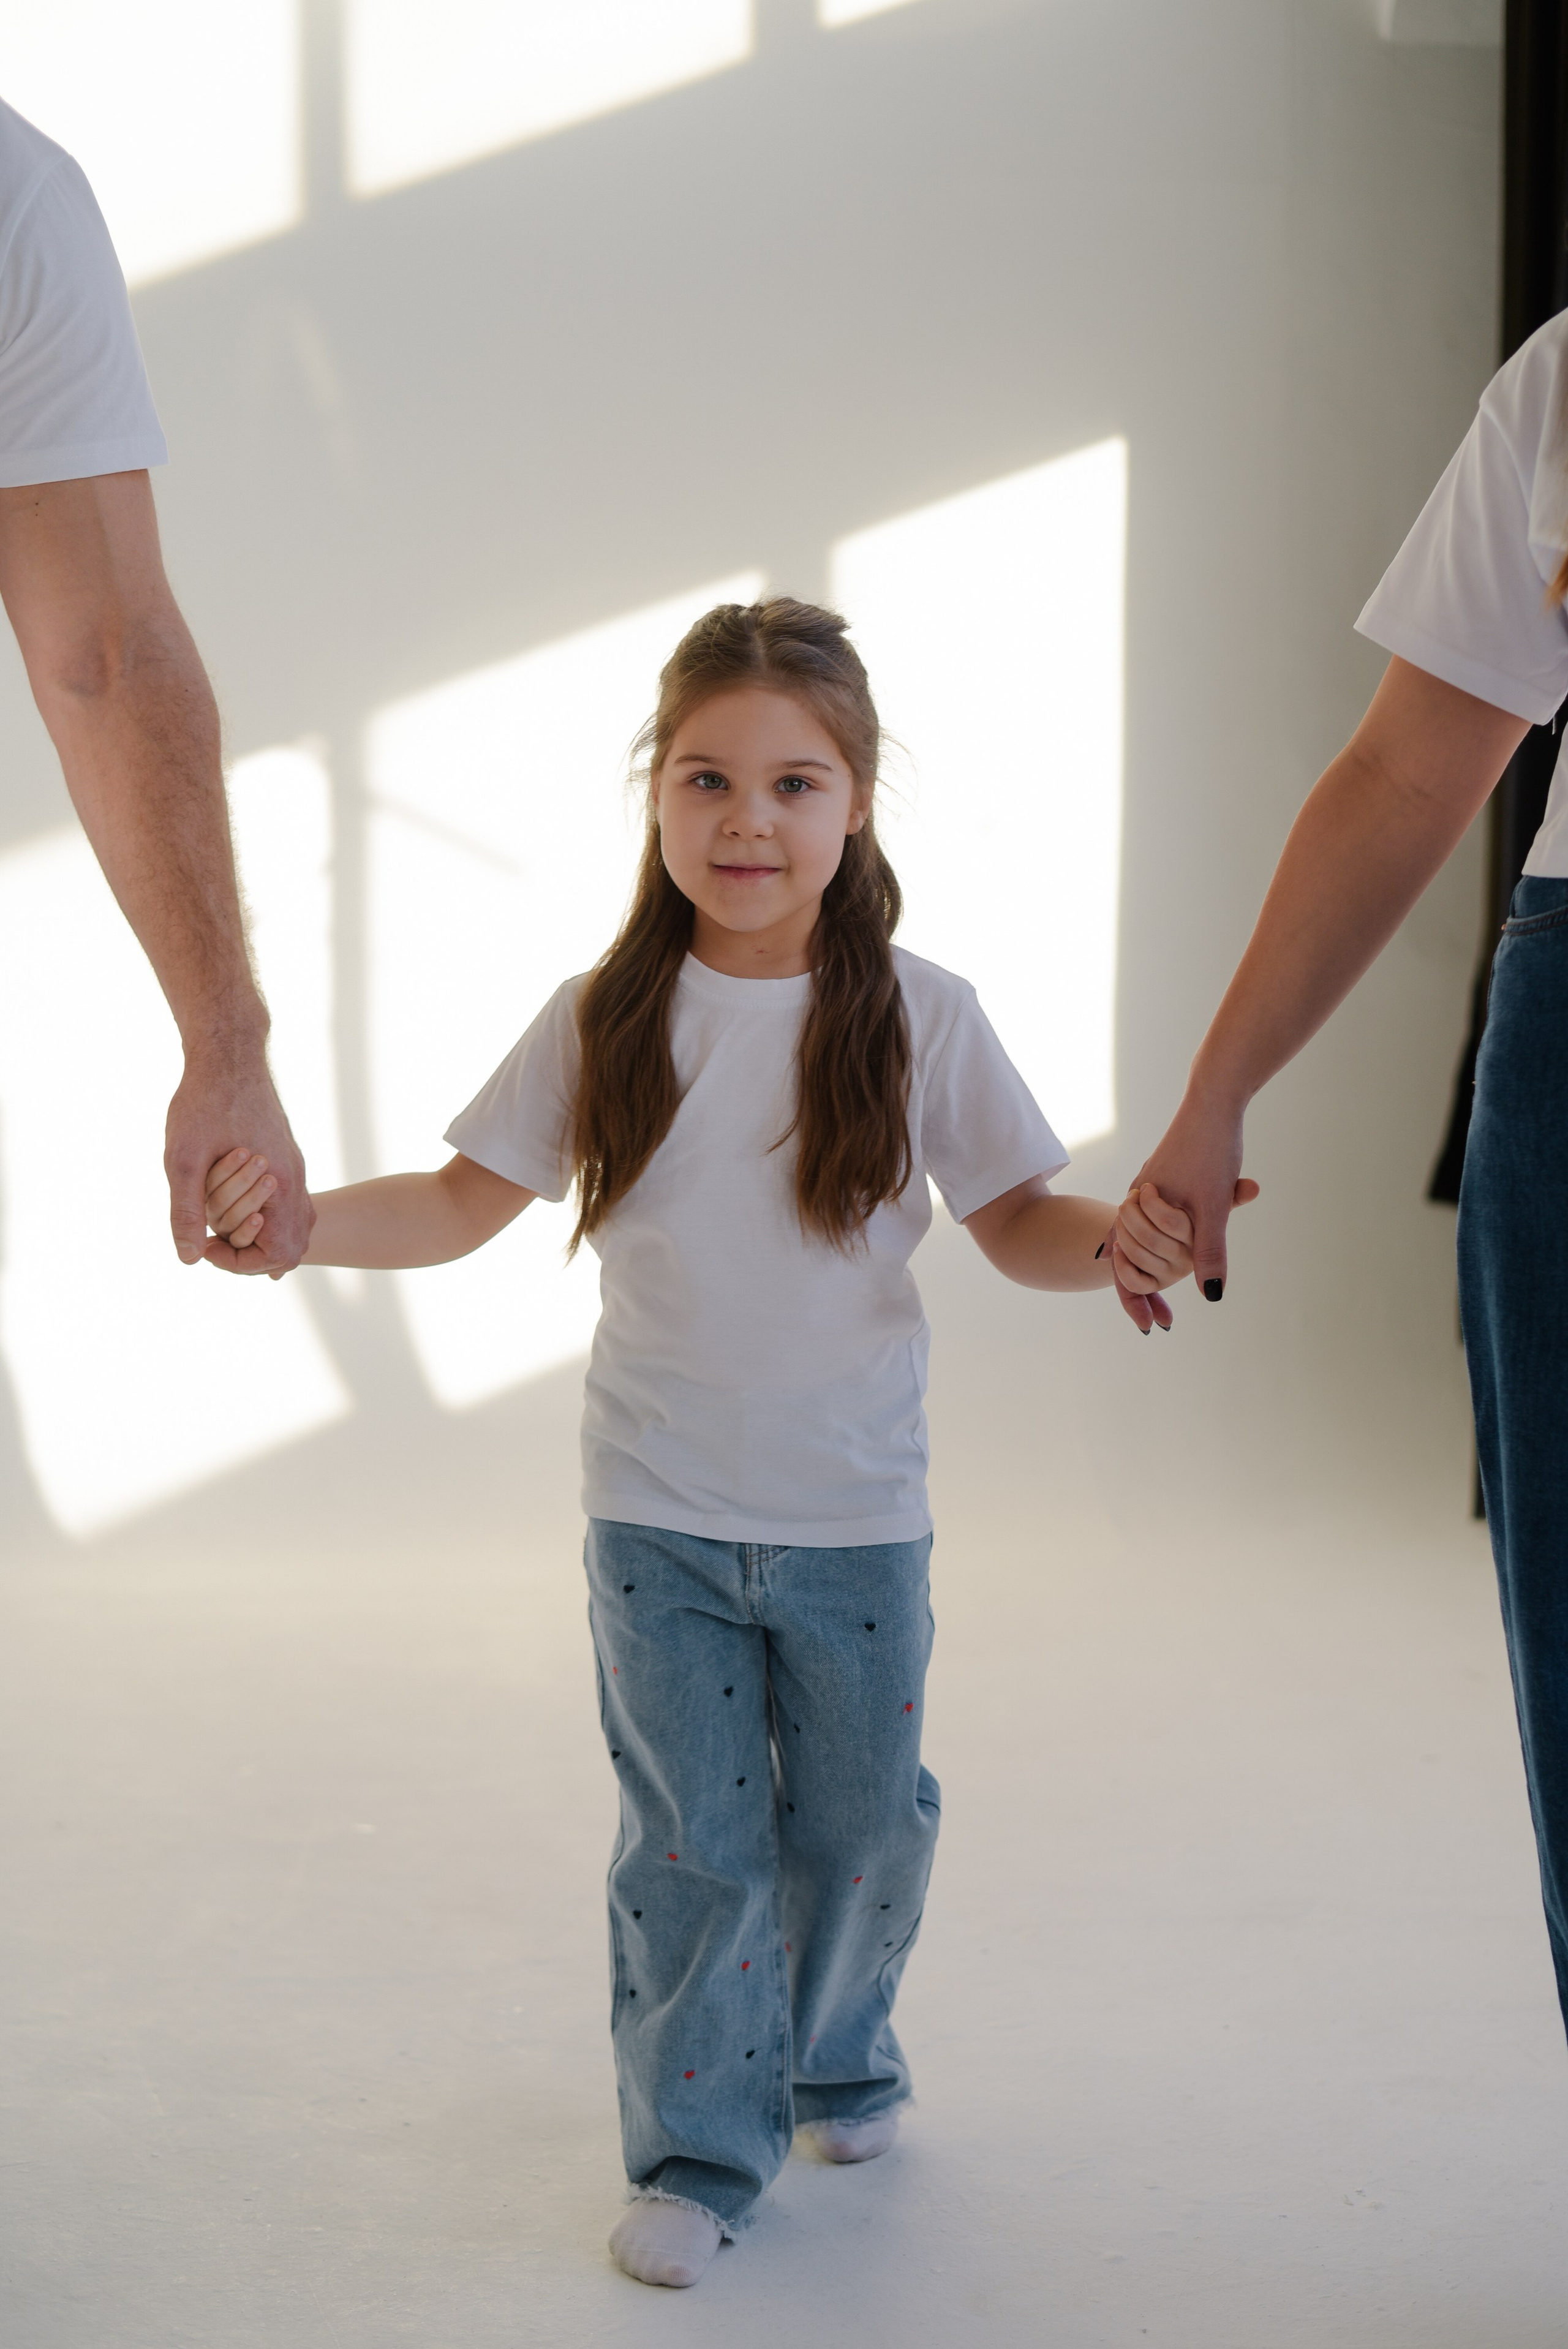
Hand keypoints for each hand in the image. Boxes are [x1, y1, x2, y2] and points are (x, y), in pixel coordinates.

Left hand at [166, 1047, 313, 1275]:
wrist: (229, 1054)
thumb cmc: (204, 1103)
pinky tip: (245, 1213)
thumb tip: (189, 1257)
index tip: (206, 1246)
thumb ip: (186, 1210)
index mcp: (278, 1185)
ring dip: (265, 1238)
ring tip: (228, 1238)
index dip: (240, 1262)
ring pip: (297, 1224)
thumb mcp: (183, 1159)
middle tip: (215, 1246)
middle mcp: (295, 1180)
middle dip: (254, 1256)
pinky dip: (270, 1217)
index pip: (278, 1253)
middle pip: (293, 1246)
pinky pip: (291, 1202)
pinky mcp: (287, 1154)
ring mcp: (295, 1166)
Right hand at [1110, 1092, 1259, 1328]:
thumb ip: (1210, 1251)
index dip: (1134, 1297)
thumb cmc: (1212, 1152)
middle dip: (1136, 1282)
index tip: (1148, 1327)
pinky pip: (1147, 1211)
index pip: (1124, 1259)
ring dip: (1145, 1256)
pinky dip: (1153, 1231)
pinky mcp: (1160, 1171)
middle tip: (1152, 1318)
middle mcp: (1137, 1195)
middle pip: (1125, 1246)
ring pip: (1136, 1227)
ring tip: (1154, 1283)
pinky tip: (1168, 1233)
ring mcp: (1147, 1182)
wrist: (1211, 1101)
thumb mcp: (1214, 1207)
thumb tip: (1212, 1295)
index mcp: (1142, 1206)